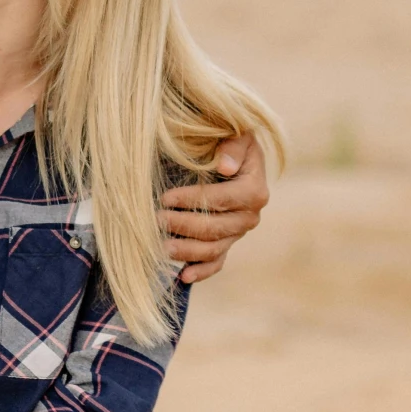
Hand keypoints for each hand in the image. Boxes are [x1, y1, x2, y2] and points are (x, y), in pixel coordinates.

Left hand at [160, 133, 268, 283]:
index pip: (221, 200)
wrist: (233, 156)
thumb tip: (225, 167)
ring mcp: (237, 233)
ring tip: (161, 248)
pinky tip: (183, 276)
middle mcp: (249, 216)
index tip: (166, 197)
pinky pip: (216, 263)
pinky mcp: (227, 244)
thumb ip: (233, 147)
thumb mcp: (238, 135)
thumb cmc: (231, 141)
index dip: (193, 200)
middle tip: (156, 220)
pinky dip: (201, 272)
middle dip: (183, 225)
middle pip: (215, 228)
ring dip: (187, 251)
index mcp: (254, 190)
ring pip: (213, 249)